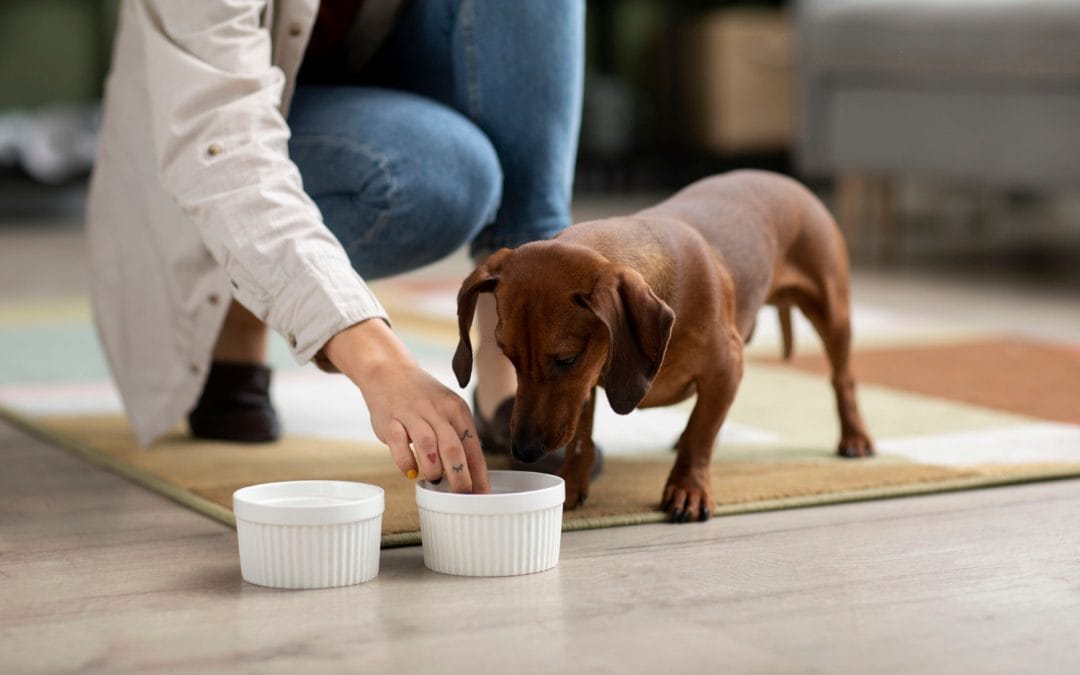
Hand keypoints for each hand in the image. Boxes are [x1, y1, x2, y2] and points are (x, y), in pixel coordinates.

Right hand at [322, 318, 489, 493]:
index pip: (473, 446)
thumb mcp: (447, 410)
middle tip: (461, 495)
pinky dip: (406, 463)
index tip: (482, 495)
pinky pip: (399, 445)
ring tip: (435, 480)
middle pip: (453, 448)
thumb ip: (458, 438)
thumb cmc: (423, 399)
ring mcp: (412, 414)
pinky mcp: (390, 420)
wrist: (389, 371)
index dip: (478, 474)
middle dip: (460, 477)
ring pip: (428, 445)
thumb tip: (472, 476)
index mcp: (456, 409)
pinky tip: (411, 473)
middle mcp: (437, 410)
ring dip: (434, 469)